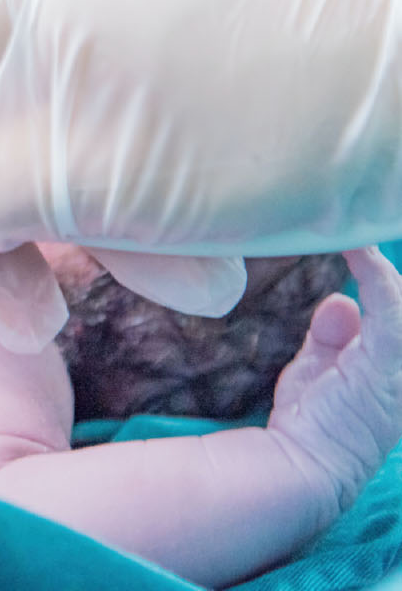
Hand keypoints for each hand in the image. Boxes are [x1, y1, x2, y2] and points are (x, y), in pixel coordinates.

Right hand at [0, 0, 401, 349]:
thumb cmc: (261, 94)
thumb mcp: (64, 169)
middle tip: (32, 312)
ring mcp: (92, 8)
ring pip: (9, 135)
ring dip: (63, 229)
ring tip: (179, 280)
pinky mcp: (152, 47)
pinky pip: (82, 133)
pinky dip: (114, 204)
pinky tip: (198, 257)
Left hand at [268, 247, 401, 513]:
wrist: (300, 465)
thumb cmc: (308, 426)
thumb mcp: (320, 371)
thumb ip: (334, 335)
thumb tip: (341, 299)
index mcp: (397, 369)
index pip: (397, 315)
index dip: (387, 283)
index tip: (366, 244)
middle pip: (401, 307)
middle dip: (389, 278)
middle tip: (369, 226)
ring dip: (382, 267)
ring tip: (358, 226)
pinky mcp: (388, 359)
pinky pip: (388, 301)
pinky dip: (372, 269)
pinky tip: (353, 243)